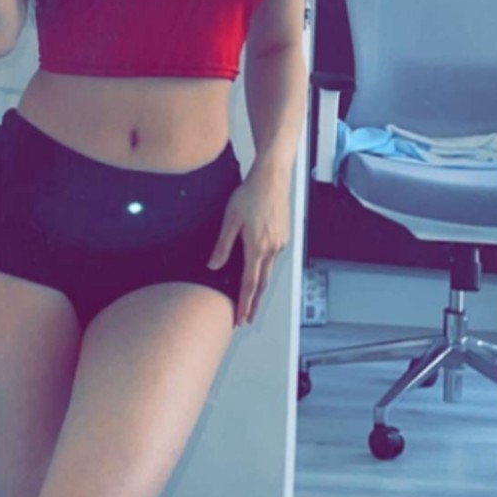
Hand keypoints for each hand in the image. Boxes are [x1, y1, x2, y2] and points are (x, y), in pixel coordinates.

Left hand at [207, 162, 290, 325]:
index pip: (249, 284)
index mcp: (257, 247)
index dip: (244, 303)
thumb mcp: (230, 219)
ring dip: (260, 289)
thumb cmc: (250, 194)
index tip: (240, 318)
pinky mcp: (283, 236)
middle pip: (262, 284)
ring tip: (252, 301)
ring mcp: (280, 243)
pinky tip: (259, 270)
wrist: (272, 177)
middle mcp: (272, 249)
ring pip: (269, 272)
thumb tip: (213, 266)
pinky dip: (265, 270)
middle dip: (254, 303)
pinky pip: (273, 258)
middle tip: (246, 319)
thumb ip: (222, 245)